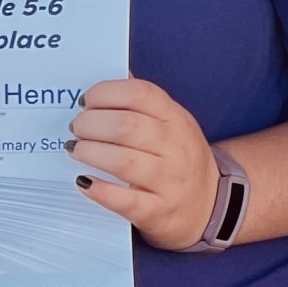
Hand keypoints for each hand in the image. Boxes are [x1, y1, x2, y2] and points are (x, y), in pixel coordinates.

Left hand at [70, 78, 221, 249]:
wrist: (211, 206)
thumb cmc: (181, 160)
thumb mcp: (172, 124)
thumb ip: (144, 103)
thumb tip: (115, 74)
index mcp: (177, 119)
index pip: (141, 94)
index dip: (106, 92)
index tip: (87, 100)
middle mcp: (176, 148)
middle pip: (126, 126)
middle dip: (90, 124)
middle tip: (76, 128)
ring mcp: (169, 181)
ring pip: (123, 162)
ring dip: (90, 152)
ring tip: (76, 150)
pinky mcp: (158, 212)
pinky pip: (125, 200)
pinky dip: (99, 189)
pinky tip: (84, 181)